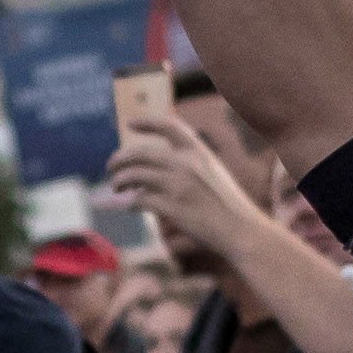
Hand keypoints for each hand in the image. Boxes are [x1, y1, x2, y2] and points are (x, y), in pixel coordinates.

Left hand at [106, 116, 270, 259]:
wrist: (242, 230)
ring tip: (117, 187)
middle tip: (111, 168)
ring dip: (120, 180)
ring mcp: (178, 185)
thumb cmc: (228, 206)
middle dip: (119, 159)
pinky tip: (131, 206)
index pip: (169, 126)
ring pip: (134, 175)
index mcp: (199, 152)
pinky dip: (131, 203)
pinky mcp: (172, 207)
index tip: (129, 123)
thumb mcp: (214, 174)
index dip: (147, 122)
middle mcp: (186, 164)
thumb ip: (188, 166)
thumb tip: (150, 169)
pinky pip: (139, 200)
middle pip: (140, 152)